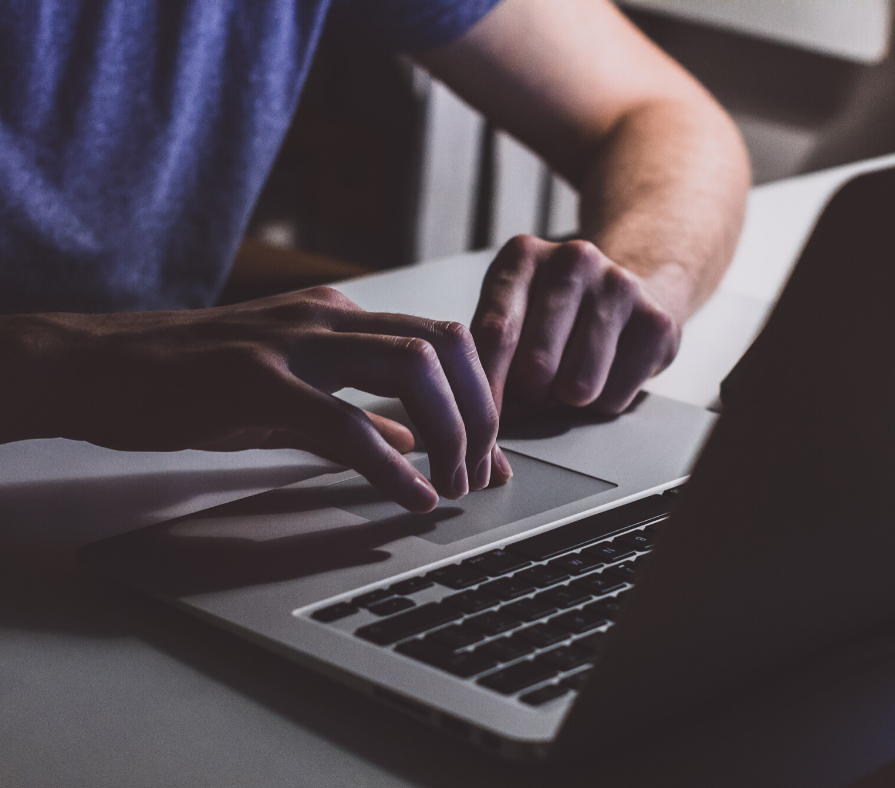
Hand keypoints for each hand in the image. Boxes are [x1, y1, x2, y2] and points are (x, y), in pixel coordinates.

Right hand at [19, 287, 512, 511]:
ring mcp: (293, 343)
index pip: (442, 341)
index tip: (491, 453)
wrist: (103, 367)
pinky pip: (344, 421)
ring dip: (449, 431)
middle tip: (480, 471)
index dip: (481, 397)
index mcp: (341, 315)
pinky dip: (391, 465)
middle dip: (480, 412)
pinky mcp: (256, 381)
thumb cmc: (197, 380)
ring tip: (453, 484)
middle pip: (445, 345)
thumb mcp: (292, 391)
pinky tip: (411, 496)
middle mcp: (329, 316)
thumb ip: (359, 410)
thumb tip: (415, 440)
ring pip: (411, 367)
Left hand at [470, 236, 680, 415]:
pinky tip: (604, 373)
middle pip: (536, 367)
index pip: (495, 334)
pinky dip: (602, 402)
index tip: (479, 418)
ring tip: (567, 378)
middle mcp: (573, 260)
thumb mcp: (511, 312)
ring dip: (566, 401)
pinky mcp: (656, 321)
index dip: (486, 387)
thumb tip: (476, 409)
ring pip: (577, 387)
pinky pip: (614, 397)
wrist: (629, 292)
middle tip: (533, 390)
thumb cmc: (553, 314)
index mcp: (522, 256)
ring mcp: (619, 286)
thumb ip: (487, 351)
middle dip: (528, 397)